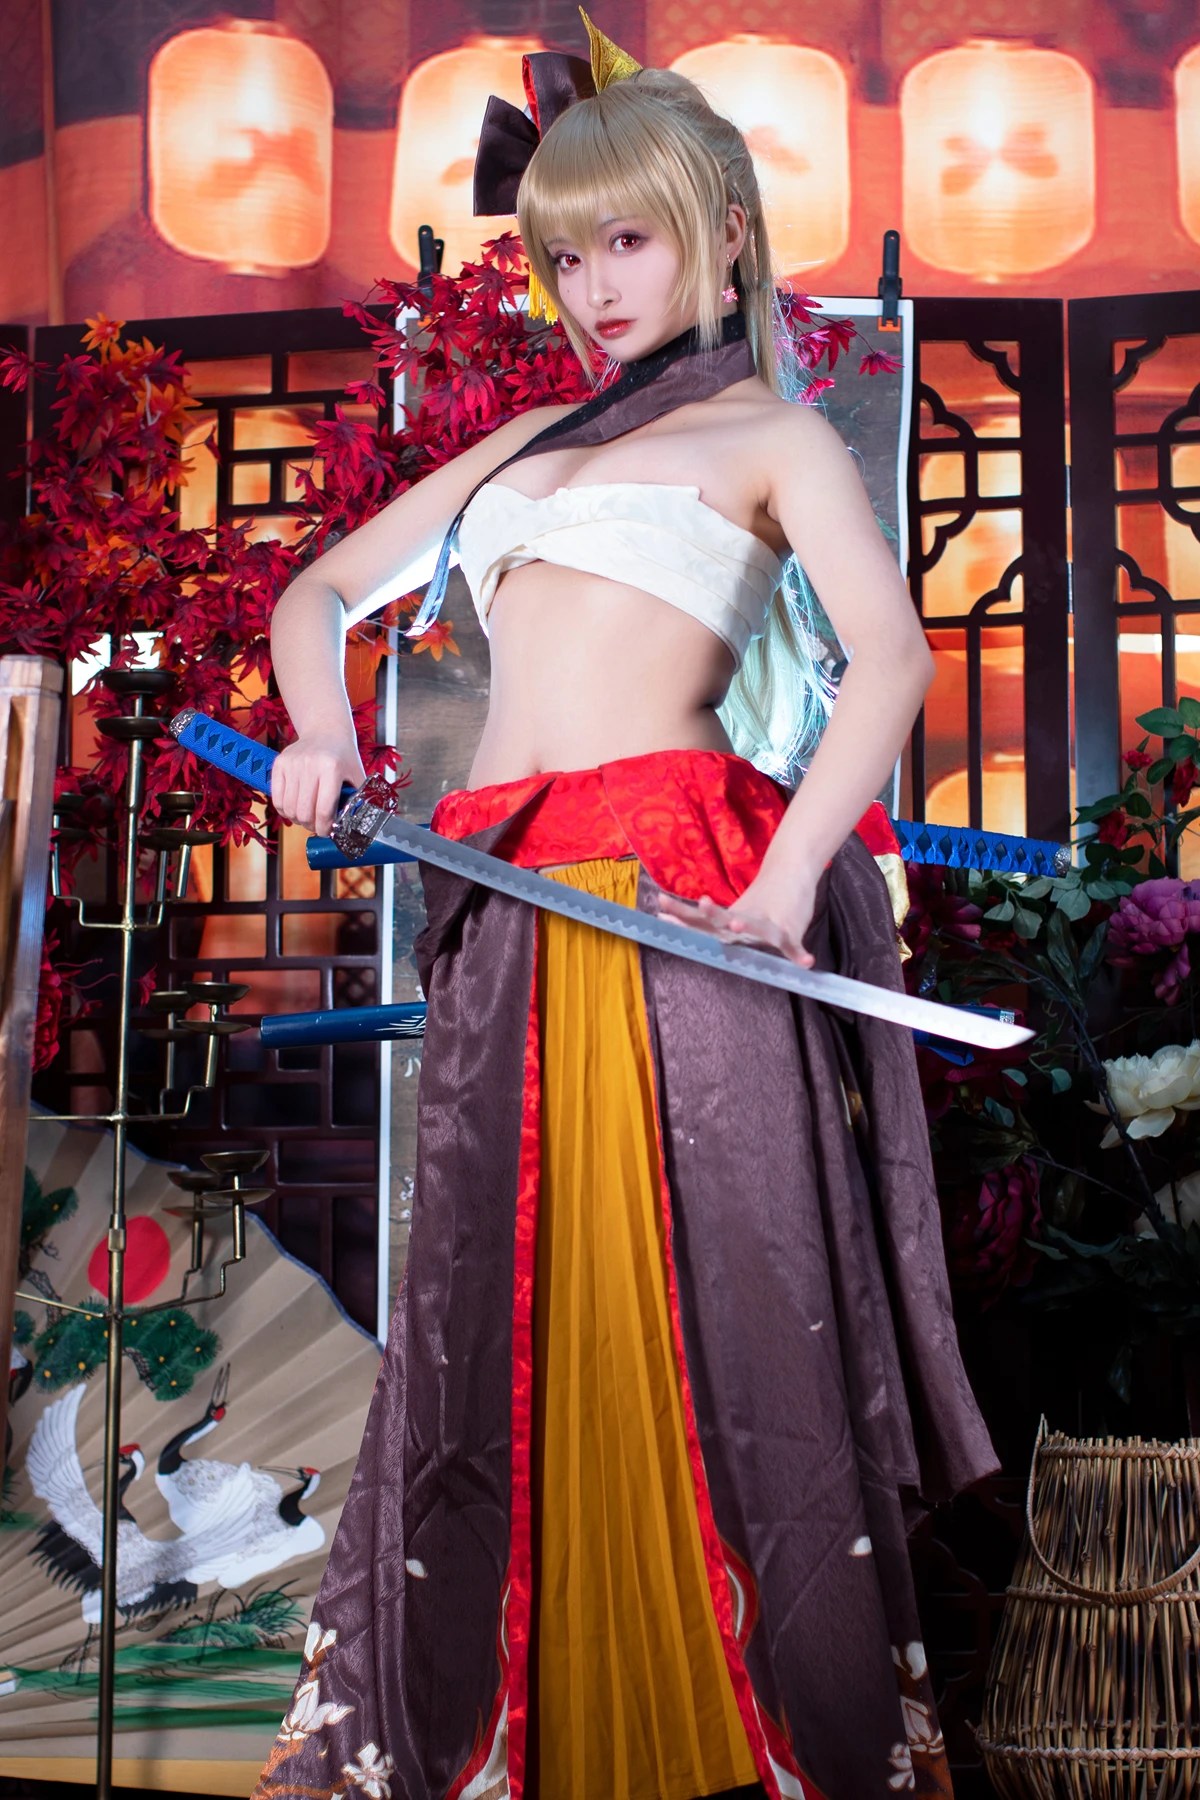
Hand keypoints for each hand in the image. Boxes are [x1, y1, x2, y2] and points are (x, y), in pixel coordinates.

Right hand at [271, 734, 366, 837]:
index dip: (324, 827)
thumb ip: (356, 800)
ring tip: (307, 817)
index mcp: (331, 768)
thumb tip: (353, 827)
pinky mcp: (279, 764)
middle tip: (317, 826)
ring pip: (288, 808)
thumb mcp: (356, 775)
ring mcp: (292, 764)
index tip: (326, 832)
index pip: (323, 809)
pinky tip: (295, 809)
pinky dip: (284, 810)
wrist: (325, 730)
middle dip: (311, 825)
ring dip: (298, 820)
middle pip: (304, 812)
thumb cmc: (343, 756)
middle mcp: (309, 764)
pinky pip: (277, 798)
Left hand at [657, 867, 819, 967]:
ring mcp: (769, 924)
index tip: (661, 912)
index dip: (683, 917)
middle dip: (712, 914)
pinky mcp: (790, 931)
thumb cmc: (758, 900)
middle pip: (724, 918)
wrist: (791, 871)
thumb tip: (660, 916)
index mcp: (728, 919)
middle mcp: (745, 921)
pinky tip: (805, 961)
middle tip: (702, 905)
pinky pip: (794, 946)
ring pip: (757, 926)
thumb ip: (700, 921)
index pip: (701, 920)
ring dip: (747, 925)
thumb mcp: (729, 910)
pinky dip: (799, 954)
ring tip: (736, 924)